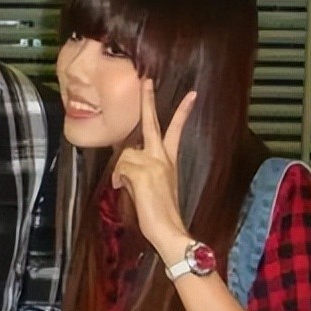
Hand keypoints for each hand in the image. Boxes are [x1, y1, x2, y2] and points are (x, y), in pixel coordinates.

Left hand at [112, 80, 196, 253]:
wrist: (169, 230)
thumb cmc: (160, 213)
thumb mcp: (152, 187)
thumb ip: (141, 171)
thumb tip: (123, 171)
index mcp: (169, 160)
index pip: (176, 130)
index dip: (183, 112)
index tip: (191, 95)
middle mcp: (163, 157)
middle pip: (152, 123)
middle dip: (148, 101)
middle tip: (147, 81)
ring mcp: (153, 162)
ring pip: (125, 155)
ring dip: (121, 173)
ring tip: (129, 190)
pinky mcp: (142, 171)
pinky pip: (121, 168)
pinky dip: (119, 180)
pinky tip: (126, 190)